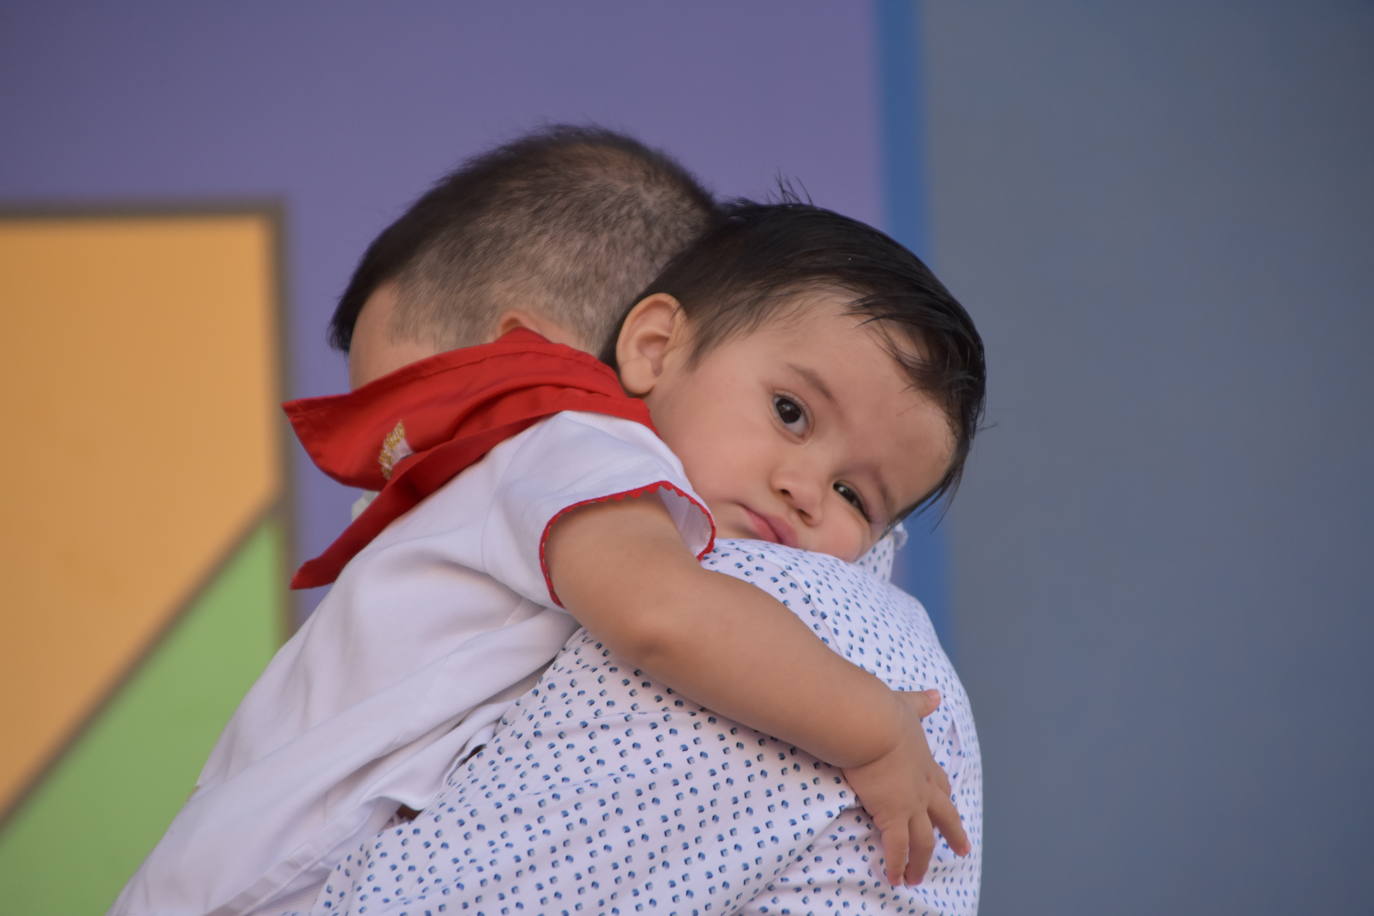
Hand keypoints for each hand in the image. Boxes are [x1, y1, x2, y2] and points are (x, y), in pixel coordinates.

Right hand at [840, 688, 970, 885]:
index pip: (939, 783)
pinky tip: (895, 878)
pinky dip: (897, 864)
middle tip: (963, 850)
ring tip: (917, 878)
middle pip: (944, 816)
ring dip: (921, 861)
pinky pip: (897, 847)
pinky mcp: (892, 814)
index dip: (945, 796)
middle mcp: (922, 786)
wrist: (871, 724)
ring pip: (924, 840)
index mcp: (923, 760)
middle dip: (954, 833)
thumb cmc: (882, 712)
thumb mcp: (905, 705)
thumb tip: (936, 694)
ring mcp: (910, 803)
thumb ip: (920, 703)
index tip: (950, 806)